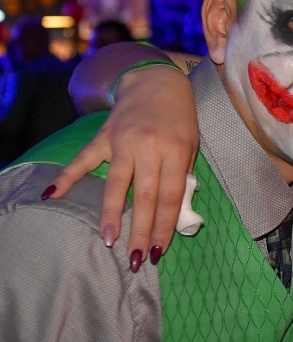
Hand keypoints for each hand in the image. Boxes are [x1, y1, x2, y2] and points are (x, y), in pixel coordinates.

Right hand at [46, 66, 198, 259]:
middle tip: (135, 259)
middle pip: (144, 197)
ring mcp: (123, 142)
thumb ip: (180, 176)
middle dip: (140, 231)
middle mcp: (149, 148)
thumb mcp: (191, 146)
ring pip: (116, 184)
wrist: (157, 83)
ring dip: (112, 214)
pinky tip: (52, 195)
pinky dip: (67, 177)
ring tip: (108, 240)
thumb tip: (173, 213)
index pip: (170, 198)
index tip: (159, 252)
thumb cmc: (180, 120)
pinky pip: (83, 159)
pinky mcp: (104, 136)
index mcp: (176, 152)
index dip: (165, 227)